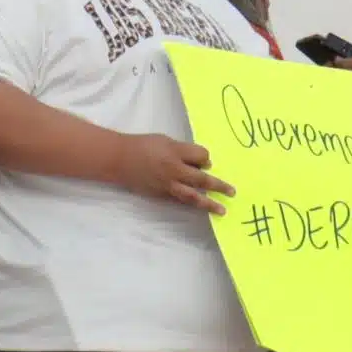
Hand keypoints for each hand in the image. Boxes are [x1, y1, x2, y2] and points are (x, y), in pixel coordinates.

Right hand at [110, 133, 230, 211]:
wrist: (120, 159)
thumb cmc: (143, 145)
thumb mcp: (165, 141)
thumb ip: (185, 151)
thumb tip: (203, 163)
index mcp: (175, 152)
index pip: (201, 156)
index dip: (206, 159)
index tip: (206, 161)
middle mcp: (173, 170)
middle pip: (201, 179)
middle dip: (219, 186)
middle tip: (232, 192)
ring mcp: (167, 185)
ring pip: (192, 196)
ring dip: (209, 203)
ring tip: (222, 210)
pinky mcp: (160, 194)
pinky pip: (180, 200)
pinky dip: (191, 203)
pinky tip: (200, 207)